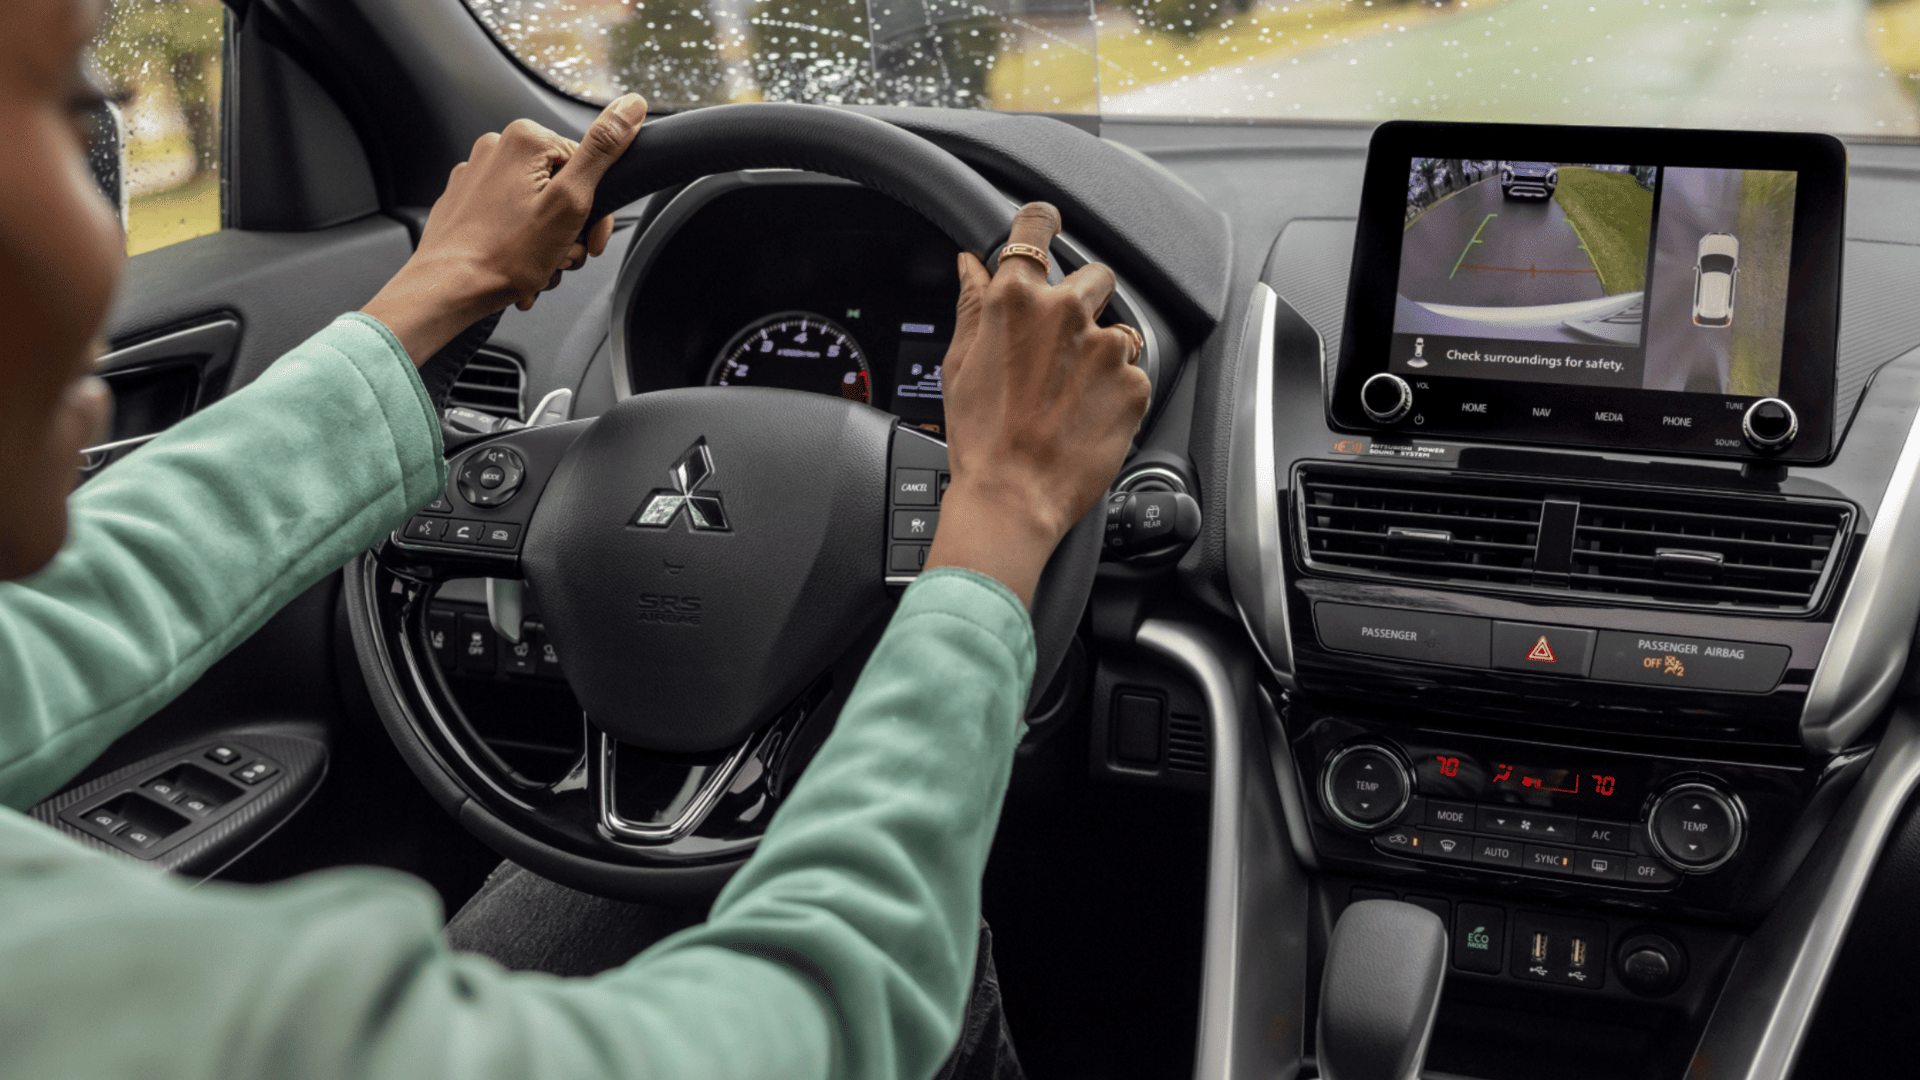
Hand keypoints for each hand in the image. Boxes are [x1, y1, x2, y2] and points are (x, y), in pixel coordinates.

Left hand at [362, 94, 647, 364]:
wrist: (448, 289)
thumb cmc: (505, 255)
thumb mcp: (570, 201)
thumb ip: (603, 150)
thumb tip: (632, 105)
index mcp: (525, 139)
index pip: (588, 168)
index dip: (597, 213)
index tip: (590, 242)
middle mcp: (496, 148)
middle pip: (562, 188)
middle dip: (570, 230)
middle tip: (561, 257)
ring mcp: (476, 175)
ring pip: (536, 207)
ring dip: (547, 243)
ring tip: (538, 267)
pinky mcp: (464, 201)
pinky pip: (508, 219)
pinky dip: (519, 243)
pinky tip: (519, 265)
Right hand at [924, 203, 1150, 607]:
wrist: (1014, 498)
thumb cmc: (980, 439)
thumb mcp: (960, 364)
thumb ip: (973, 305)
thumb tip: (970, 265)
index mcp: (1016, 300)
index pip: (1036, 228)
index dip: (1042, 222)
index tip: (1048, 224)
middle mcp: (1066, 313)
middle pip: (1094, 274)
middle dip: (1083, 298)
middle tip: (1061, 344)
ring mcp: (1105, 347)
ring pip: (1117, 327)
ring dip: (1101, 349)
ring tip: (1072, 393)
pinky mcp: (1135, 382)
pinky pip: (1133, 371)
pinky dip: (1116, 389)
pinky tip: (1087, 416)